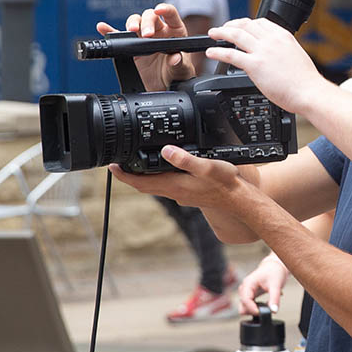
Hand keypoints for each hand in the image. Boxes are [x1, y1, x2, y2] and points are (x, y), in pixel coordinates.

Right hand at [95, 3, 196, 91]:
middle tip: (147, 35)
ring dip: (132, 24)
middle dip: (146, 22)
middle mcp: (159, 31)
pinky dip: (110, 31)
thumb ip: (180, 64)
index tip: (160, 10)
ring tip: (130, 31)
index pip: (171, 15)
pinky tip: (103, 27)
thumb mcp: (182, 71)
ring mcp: (143, 37)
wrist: (164, 87)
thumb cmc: (177, 74)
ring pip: (135, 22)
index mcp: (175, 32)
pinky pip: (119, 36)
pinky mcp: (131, 47)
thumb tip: (175, 57)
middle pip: (150, 17)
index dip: (165, 9)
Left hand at [108, 146, 247, 210]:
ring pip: (154, 186)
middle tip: (118, 164)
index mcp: (174, 185)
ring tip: (135, 165)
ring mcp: (181, 194)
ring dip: (142, 177)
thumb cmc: (224, 184)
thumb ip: (185, 159)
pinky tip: (162, 171)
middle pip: (144, 185)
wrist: (239, 200)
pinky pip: (165, 186)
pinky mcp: (188, 193)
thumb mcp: (206, 167)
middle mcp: (174, 192)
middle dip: (129, 176)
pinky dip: (157, 178)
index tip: (111, 166)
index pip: (141, 182)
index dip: (124, 175)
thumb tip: (166, 151)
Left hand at [204, 17, 326, 111]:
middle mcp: (272, 40)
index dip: (246, 23)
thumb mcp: (296, 55)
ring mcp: (262, 51)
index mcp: (283, 36)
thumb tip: (273, 55)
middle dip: (231, 24)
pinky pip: (231, 54)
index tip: (240, 27)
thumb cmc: (306, 80)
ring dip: (221, 32)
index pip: (260, 22)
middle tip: (222, 29)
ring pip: (236, 34)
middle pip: (246, 25)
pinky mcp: (255, 65)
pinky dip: (218, 51)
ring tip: (212, 34)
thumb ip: (282, 51)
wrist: (309, 92)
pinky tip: (211, 52)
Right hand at [238, 252, 289, 315]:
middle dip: (253, 311)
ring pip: (244, 308)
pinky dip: (257, 308)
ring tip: (267, 304)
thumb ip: (275, 299)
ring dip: (255, 310)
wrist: (275, 267)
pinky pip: (249, 307)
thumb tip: (273, 311)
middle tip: (266, 308)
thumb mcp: (276, 285)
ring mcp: (245, 293)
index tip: (262, 313)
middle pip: (242, 307)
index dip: (252, 309)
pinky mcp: (249, 296)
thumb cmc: (274, 272)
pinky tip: (265, 304)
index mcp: (248, 284)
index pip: (245, 300)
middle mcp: (244, 289)